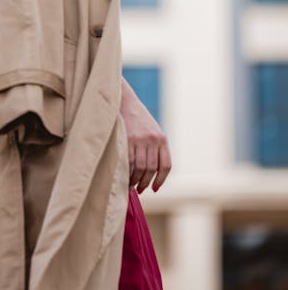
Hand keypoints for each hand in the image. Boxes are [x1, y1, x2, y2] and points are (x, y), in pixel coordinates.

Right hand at [119, 76, 171, 193]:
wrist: (123, 101)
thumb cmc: (136, 119)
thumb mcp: (151, 131)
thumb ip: (154, 148)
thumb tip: (151, 174)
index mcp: (162, 139)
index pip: (165, 165)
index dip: (161, 180)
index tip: (154, 188)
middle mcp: (153, 140)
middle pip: (151, 169)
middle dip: (145, 182)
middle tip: (139, 189)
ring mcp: (140, 139)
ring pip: (140, 168)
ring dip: (135, 180)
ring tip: (131, 185)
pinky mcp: (127, 139)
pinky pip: (129, 162)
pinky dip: (127, 173)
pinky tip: (124, 176)